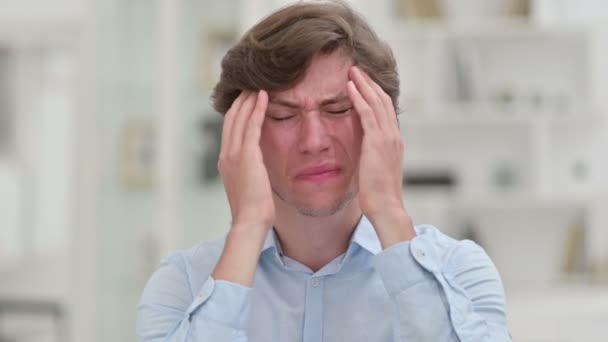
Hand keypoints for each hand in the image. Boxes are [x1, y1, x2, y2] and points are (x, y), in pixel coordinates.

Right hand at [218, 90, 274, 229]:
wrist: (249, 221)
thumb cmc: (253, 210)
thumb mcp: (248, 186)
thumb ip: (249, 172)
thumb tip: (257, 168)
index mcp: (225, 161)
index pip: (229, 129)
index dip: (236, 111)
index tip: (244, 99)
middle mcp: (226, 154)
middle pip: (231, 118)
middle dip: (240, 100)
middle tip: (250, 84)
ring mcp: (234, 154)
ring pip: (240, 118)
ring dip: (249, 99)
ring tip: (258, 84)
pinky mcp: (247, 155)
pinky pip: (252, 125)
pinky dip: (257, 108)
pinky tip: (264, 96)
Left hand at [346, 66, 414, 245]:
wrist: (386, 207)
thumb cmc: (379, 195)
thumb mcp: (377, 171)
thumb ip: (373, 157)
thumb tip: (365, 153)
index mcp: (394, 142)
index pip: (386, 111)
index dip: (376, 95)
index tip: (365, 83)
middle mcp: (394, 136)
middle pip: (383, 101)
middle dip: (370, 83)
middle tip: (358, 69)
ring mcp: (387, 138)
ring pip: (376, 102)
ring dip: (364, 84)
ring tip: (353, 70)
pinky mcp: (376, 142)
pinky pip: (367, 113)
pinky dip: (358, 97)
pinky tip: (349, 86)